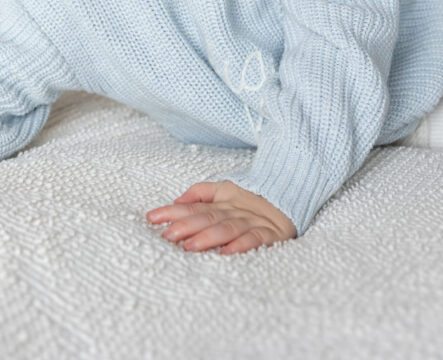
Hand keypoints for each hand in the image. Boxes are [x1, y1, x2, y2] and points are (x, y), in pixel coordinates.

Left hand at [146, 180, 296, 254]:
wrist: (290, 197)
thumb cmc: (251, 200)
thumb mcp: (225, 190)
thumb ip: (200, 193)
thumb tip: (176, 199)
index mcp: (222, 202)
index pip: (193, 207)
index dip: (172, 212)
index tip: (152, 218)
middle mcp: (234, 211)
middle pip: (207, 217)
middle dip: (186, 226)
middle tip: (167, 235)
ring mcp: (251, 222)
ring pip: (227, 228)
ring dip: (208, 237)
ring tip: (190, 246)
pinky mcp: (269, 234)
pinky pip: (254, 240)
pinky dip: (241, 246)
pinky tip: (226, 253)